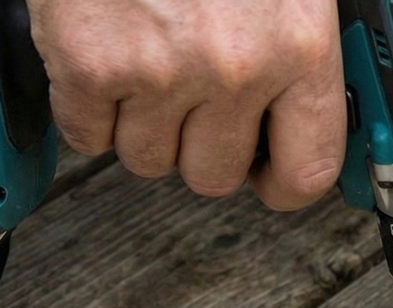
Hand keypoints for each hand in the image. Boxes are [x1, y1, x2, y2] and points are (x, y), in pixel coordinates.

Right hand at [28, 0, 344, 207]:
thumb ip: (295, 42)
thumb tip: (298, 110)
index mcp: (298, 45)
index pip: (307, 167)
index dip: (282, 181)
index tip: (268, 175)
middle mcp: (235, 67)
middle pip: (213, 174)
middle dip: (200, 144)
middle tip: (191, 98)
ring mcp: (158, 70)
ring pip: (146, 159)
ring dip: (142, 124)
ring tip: (145, 63)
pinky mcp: (88, 62)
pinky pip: (85, 132)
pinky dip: (87, 106)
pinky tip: (102, 60)